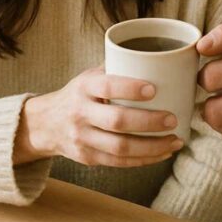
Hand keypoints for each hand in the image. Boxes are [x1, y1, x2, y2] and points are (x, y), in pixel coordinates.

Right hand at [14, 67, 182, 167]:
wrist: (46, 123)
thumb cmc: (79, 94)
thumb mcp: (89, 76)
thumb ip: (116, 69)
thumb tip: (157, 58)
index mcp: (84, 87)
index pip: (107, 87)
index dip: (130, 88)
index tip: (154, 89)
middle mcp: (80, 113)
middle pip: (117, 122)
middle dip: (149, 122)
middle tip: (173, 119)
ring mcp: (82, 139)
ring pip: (120, 148)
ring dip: (153, 147)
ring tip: (175, 141)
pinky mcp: (88, 158)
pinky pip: (119, 163)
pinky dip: (144, 160)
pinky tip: (162, 153)